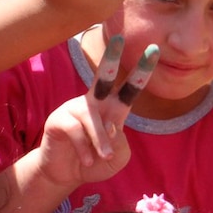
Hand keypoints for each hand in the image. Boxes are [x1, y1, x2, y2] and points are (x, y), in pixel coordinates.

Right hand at [39, 36, 159, 187]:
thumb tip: (108, 126)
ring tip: (103, 158)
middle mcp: (93, 103)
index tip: (154, 49)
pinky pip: (77, 131)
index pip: (129, 88)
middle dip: (112, 57)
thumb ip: (120, 142)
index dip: (142, 70)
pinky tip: (85, 160)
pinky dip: (85, 150)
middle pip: (104, 76)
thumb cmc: (95, 162)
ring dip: (101, 142)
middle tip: (119, 38)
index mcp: (112, 109)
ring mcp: (74, 109)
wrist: (64, 174)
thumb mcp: (118, 157)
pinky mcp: (58, 119)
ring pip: (94, 118)